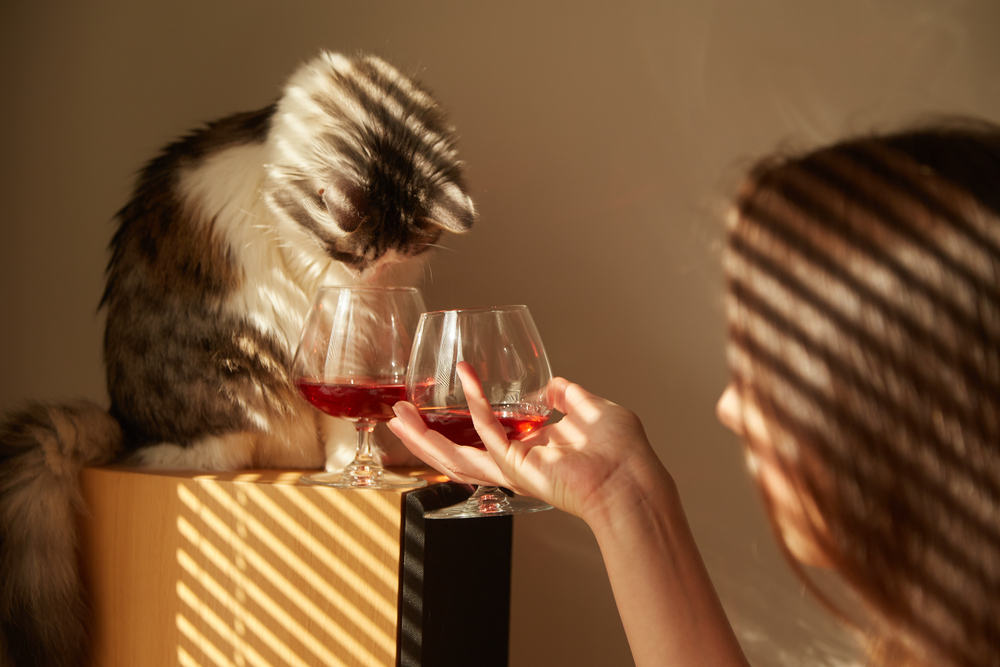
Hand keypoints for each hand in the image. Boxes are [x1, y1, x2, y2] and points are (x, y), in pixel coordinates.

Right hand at [388, 362, 668, 522]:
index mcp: (528, 455)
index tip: (438, 406)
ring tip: (399, 414)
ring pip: (455, 455)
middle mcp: (515, 465)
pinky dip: (475, 401)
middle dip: (422, 438)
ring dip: (424, 436)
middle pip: (455, 456)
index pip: (480, 444)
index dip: (455, 428)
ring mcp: (514, 468)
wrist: (632, 478)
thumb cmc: (621, 454)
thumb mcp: (591, 411)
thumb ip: (569, 398)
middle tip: (397, 415)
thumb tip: (553, 386)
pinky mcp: (518, 464)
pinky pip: (487, 430)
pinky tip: (467, 377)